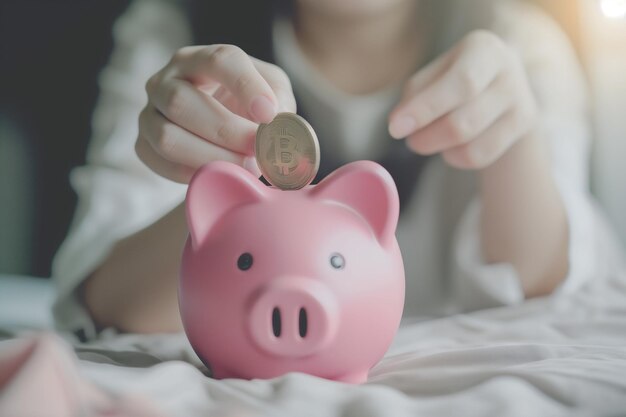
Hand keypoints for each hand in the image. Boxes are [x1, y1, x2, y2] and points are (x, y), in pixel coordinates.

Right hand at [136, 45, 295, 182]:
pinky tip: (221, 176)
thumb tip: (279, 122)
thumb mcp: (273, 93)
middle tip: (259, 150)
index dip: (246, 87)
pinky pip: (160, 162)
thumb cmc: (249, 106)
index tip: (270, 115)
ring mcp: (149, 113)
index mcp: (200, 59)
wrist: (222, 130)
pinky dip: (193, 174)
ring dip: (210, 157)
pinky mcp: (143, 144)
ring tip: (246, 167)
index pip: (219, 61)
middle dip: (226, 131)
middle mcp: (166, 80)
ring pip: (167, 137)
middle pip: (182, 101)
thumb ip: (280, 103)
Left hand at [388, 30, 537, 169]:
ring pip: (470, 144)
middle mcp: (508, 72)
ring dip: (438, 147)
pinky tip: (450, 147)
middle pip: (463, 122)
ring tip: (428, 138)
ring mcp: (521, 101)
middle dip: (427, 137)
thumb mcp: (434, 76)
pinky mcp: (524, 126)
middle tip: (409, 140)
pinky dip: (455, 157)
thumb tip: (398, 123)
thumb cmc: (455, 78)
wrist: (502, 88)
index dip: (424, 109)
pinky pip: (479, 157)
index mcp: (482, 48)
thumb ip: (414, 95)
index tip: (395, 129)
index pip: (459, 84)